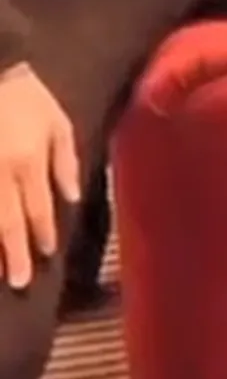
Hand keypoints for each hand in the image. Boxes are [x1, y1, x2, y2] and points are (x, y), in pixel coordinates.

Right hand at [0, 63, 80, 290]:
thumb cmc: (27, 97)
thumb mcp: (57, 122)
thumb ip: (65, 162)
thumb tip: (69, 199)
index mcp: (29, 160)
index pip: (36, 208)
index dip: (41, 233)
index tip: (46, 253)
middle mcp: (0, 172)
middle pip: (7, 221)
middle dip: (14, 254)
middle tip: (18, 281)